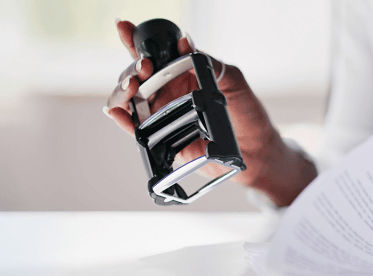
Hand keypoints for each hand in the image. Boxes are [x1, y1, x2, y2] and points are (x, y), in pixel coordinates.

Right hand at [104, 20, 315, 205]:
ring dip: (124, 90)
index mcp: (180, 73)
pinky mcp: (160, 138)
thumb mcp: (231, 79)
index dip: (135, 40)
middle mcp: (166, 92)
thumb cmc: (246, 111)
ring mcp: (161, 114)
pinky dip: (123, 119)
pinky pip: (135, 128)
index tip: (126, 28)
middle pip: (135, 75)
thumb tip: (185, 42)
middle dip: (132, 68)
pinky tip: (118, 111)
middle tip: (144, 66)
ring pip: (129, 99)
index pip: (153, 53)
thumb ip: (207, 62)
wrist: (254, 149)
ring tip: (132, 86)